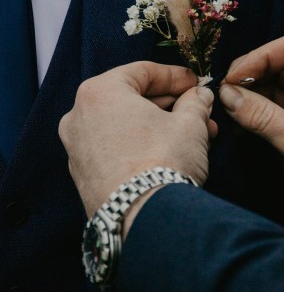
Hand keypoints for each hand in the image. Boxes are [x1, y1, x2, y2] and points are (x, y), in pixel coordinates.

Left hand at [59, 61, 216, 219]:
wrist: (146, 220)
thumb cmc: (163, 162)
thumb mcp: (190, 124)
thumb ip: (195, 103)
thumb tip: (199, 97)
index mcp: (100, 92)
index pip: (142, 71)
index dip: (175, 75)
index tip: (195, 83)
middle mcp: (79, 116)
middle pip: (131, 98)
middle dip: (170, 104)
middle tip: (198, 109)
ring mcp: (77, 148)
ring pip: (124, 124)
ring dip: (160, 125)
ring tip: (195, 135)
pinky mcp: (83, 175)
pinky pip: (115, 147)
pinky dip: (141, 144)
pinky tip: (170, 152)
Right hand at [219, 32, 283, 261]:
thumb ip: (265, 118)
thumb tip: (226, 94)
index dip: (260, 57)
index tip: (231, 77)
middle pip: (277, 68)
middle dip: (248, 78)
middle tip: (221, 94)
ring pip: (268, 92)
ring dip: (244, 99)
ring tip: (223, 111)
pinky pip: (265, 117)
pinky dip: (247, 119)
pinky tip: (233, 128)